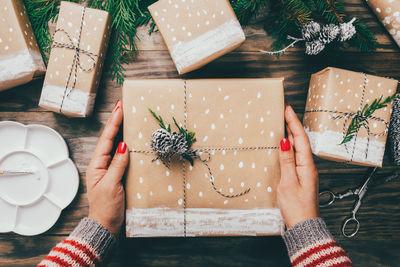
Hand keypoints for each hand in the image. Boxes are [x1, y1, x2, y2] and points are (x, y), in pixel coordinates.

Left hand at [86, 100, 128, 234]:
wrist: (106, 225)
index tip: (119, 108)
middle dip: (115, 122)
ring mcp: (110, 169)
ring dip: (120, 131)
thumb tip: (123, 145)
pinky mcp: (118, 175)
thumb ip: (117, 165)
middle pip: (110, 139)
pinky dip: (127, 145)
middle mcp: (102, 164)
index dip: (113, 123)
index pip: (106, 139)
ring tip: (126, 116)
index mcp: (97, 165)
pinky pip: (122, 156)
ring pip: (115, 145)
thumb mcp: (111, 186)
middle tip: (122, 106)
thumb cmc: (106, 208)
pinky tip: (131, 139)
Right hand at [278, 104, 318, 228]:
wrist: (303, 225)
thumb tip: (284, 142)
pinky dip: (290, 147)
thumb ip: (286, 161)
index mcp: (306, 166)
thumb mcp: (288, 183)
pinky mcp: (300, 177)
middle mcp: (308, 166)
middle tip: (285, 111)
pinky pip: (295, 156)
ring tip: (284, 122)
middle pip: (301, 140)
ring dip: (291, 134)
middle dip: (293, 124)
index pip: (300, 138)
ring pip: (298, 148)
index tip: (288, 108)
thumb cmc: (296, 207)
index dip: (294, 122)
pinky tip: (284, 145)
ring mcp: (305, 172)